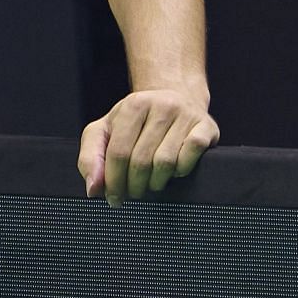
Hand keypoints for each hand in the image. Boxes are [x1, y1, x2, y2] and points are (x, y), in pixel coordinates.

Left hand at [77, 88, 219, 207]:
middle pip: (141, 160)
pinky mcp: (206, 126)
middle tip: (133, 194)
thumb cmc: (136, 123)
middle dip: (134, 186)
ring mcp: (186, 114)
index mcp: (133, 105)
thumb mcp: (106, 131)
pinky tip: (174, 172)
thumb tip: (93, 189)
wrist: (175, 99)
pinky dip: (181, 171)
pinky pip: (192, 156)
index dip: (113, 180)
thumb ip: (91, 157)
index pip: (118, 152)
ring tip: (151, 183)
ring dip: (156, 182)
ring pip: (166, 163)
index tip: (113, 198)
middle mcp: (161, 105)